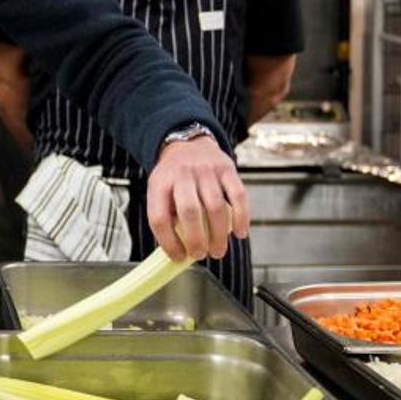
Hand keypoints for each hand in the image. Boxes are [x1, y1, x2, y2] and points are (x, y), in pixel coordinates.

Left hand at [146, 135, 249, 261]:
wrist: (187, 143)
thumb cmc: (173, 176)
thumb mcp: (159, 190)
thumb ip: (166, 215)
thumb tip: (177, 251)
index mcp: (160, 183)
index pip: (159, 217)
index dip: (168, 241)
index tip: (177, 257)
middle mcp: (182, 175)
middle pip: (189, 212)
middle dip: (196, 240)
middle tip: (200, 255)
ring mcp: (205, 171)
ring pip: (215, 207)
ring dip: (218, 235)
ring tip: (217, 250)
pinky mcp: (227, 169)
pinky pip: (238, 196)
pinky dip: (241, 217)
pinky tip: (240, 233)